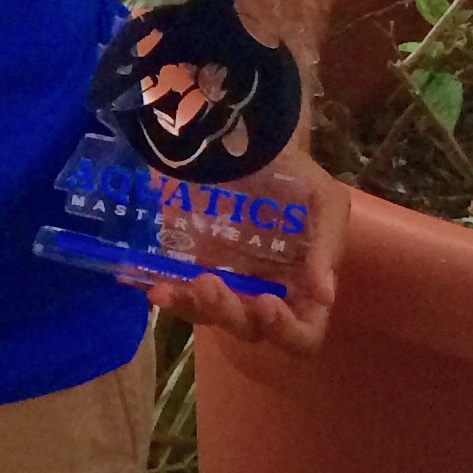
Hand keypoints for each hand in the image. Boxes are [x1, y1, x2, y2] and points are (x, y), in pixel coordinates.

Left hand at [142, 145, 347, 357]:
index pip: (303, 332)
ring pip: (207, 315)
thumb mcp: (325, 201)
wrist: (247, 140)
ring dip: (189, 307)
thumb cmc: (294, 175)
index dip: (287, 329)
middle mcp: (263, 293)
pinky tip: (145, 284)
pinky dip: (163, 293)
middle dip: (227, 312)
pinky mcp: (189, 267)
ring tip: (167, 288)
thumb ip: (327, 246)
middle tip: (209, 282)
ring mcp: (225, 282)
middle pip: (248, 328)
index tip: (268, 303)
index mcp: (301, 286)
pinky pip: (176, 291)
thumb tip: (324, 297)